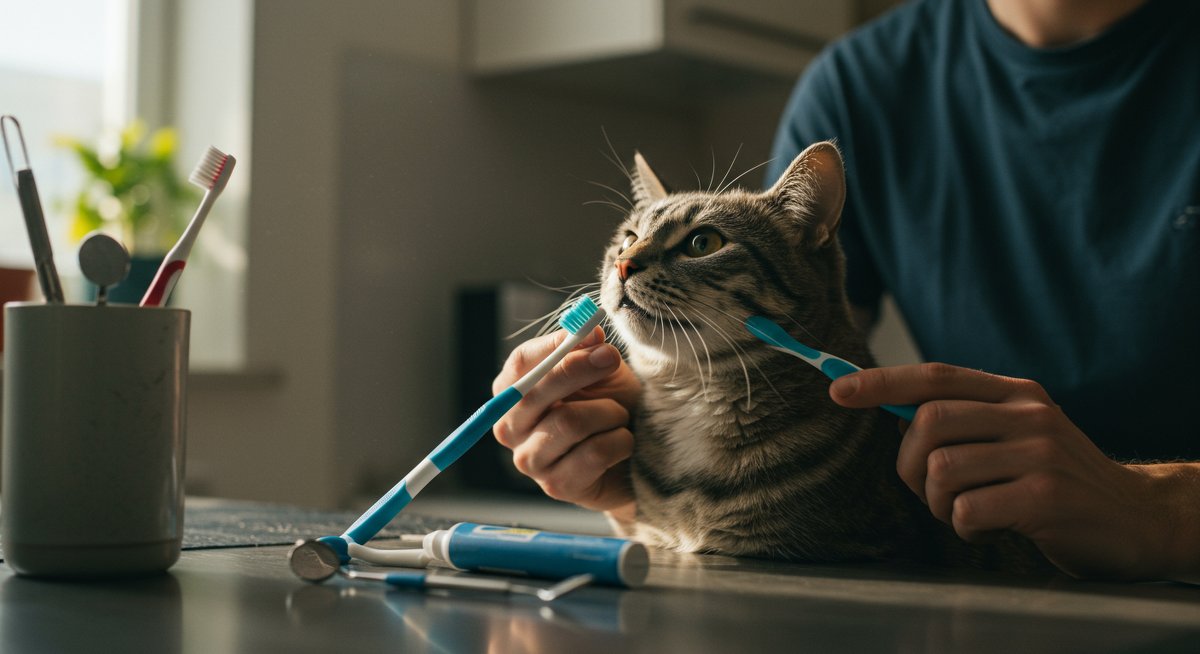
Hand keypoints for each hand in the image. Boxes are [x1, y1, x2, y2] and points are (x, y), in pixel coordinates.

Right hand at [493, 326, 641, 520]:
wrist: (635, 458)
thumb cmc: (610, 407)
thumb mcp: (601, 371)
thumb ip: (589, 349)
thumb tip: (588, 330)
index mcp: (514, 393)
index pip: (519, 364)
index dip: (553, 346)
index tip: (589, 334)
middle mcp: (511, 428)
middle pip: (532, 394)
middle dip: (577, 370)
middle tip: (610, 357)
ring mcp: (530, 461)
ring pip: (568, 422)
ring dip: (608, 412)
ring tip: (619, 415)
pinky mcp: (556, 486)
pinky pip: (593, 453)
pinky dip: (619, 441)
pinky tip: (622, 443)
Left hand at [829, 363, 1199, 580]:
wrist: (1137, 519)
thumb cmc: (1056, 482)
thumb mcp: (1017, 436)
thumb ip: (966, 421)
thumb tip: (891, 412)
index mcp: (1015, 394)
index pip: (936, 377)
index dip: (881, 381)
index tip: (837, 389)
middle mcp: (1028, 413)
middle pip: (928, 423)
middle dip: (910, 466)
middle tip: (930, 493)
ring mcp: (1040, 453)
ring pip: (942, 470)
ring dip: (938, 504)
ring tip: (966, 512)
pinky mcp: (1046, 497)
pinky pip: (967, 510)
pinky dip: (964, 528)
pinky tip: (990, 529)